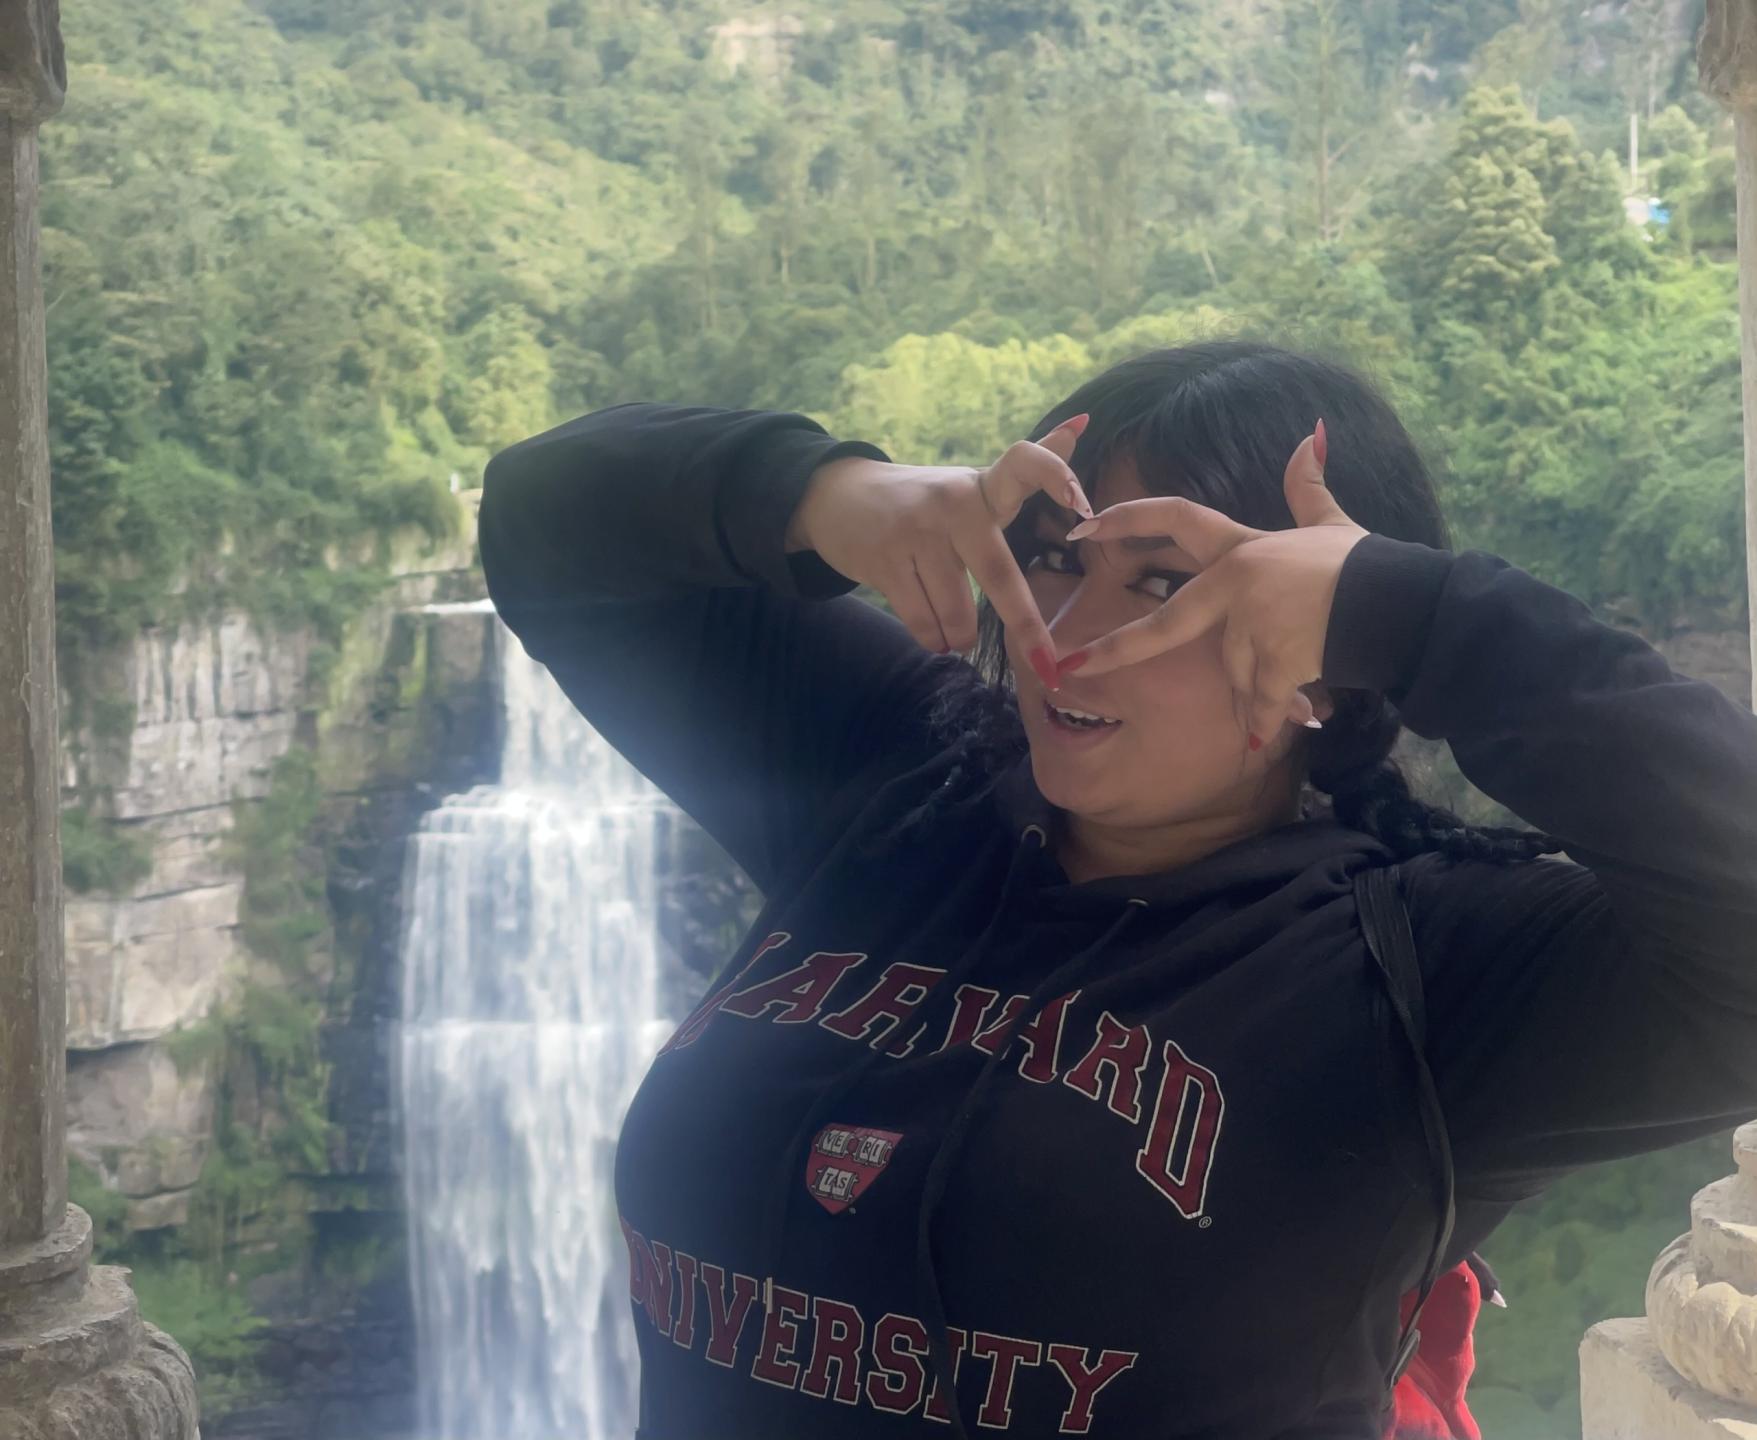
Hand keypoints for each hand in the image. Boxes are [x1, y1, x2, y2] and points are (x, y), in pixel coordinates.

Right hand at [787, 416, 1097, 685]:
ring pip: (956, 613)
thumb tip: (1083, 423)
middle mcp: (953, 504)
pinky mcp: (885, 563)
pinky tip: (936, 636)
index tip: (1085, 508)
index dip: (1055, 476)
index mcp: (982, 486)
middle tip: (1047, 667)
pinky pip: (923, 623)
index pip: (1024, 463)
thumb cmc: (924, 499)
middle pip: (999, 575)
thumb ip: (1030, 463)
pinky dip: (934, 640)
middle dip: (1027, 627)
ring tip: (958, 636)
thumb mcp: (974, 483)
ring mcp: (916, 534)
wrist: (838, 498)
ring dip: (960, 638)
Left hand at [1052, 421, 1369, 748]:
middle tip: (1071, 669)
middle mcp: (1237, 583)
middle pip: (1167, 622)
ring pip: (1232, 669)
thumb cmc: (1366, 567)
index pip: (1177, 520)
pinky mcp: (1275, 661)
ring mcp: (1253, 624)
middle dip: (1116, 650)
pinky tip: (1281, 728)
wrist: (1400, 606)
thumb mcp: (1331, 525)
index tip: (1083, 528)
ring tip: (1294, 688)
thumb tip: (1308, 438)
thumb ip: (1308, 490)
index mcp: (1242, 548)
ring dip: (1254, 688)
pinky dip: (1265, 718)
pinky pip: (1259, 701)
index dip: (1128, 520)